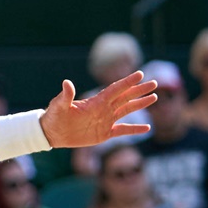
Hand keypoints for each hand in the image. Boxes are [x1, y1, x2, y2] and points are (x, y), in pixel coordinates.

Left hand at [38, 71, 156, 149]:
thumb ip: (66, 95)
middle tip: (154, 83)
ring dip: (140, 104)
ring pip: (127, 110)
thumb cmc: (54, 116)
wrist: (52, 132)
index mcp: (95, 101)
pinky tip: (147, 127)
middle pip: (125, 97)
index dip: (127, 82)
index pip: (115, 89)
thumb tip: (67, 82)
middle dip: (139, 90)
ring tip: (154, 97)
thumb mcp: (59, 105)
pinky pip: (123, 130)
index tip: (140, 74)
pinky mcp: (104, 133)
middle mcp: (103, 109)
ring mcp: (105, 120)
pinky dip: (135, 129)